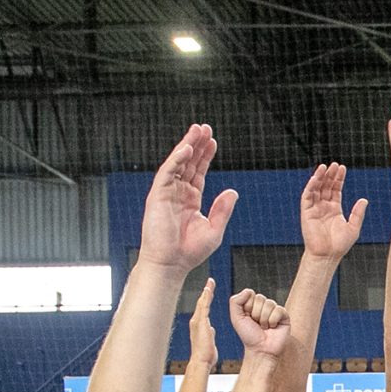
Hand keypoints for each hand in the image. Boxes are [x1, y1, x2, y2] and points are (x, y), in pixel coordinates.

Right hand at [138, 124, 237, 274]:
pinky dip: (176, 159)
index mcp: (190, 200)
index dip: (205, 156)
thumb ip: (223, 209)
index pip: (198, 172)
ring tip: (197, 130)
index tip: (213, 141)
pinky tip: (187, 149)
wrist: (171, 264)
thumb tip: (232, 190)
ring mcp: (167, 193)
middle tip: (205, 127)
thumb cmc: (190, 251)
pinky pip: (167, 173)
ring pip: (177, 163)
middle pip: (188, 163)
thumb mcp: (214, 229)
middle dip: (196, 144)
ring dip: (186, 145)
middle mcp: (178, 193)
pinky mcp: (158, 196)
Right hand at [187, 279, 218, 370]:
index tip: (210, 291)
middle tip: (210, 282)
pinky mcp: (200, 322)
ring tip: (210, 283)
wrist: (201, 360)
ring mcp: (197, 321)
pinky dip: (206, 298)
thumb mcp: (209, 341)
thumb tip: (211, 330)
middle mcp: (196, 321)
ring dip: (206, 292)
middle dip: (206, 292)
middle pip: (201, 303)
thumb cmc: (205, 354)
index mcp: (199, 325)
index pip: (203, 309)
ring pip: (202, 302)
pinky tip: (208, 290)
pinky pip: (204, 306)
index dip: (206, 299)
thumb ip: (209, 334)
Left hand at [228, 288, 290, 360]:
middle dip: (256, 314)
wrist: (261, 350)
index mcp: (252, 305)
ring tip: (265, 328)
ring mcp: (275, 310)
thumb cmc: (248, 336)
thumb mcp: (236, 318)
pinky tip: (273, 328)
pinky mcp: (284, 316)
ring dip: (264, 319)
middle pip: (260, 298)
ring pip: (269, 304)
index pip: (250, 294)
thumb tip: (249, 291)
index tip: (248, 318)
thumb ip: (235, 302)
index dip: (247, 306)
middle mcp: (264, 306)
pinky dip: (273, 321)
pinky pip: (278, 310)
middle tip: (257, 325)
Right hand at [299, 161, 368, 260]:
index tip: (343, 168)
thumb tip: (364, 200)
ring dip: (320, 177)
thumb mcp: (353, 227)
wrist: (327, 255)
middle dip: (330, 175)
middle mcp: (324, 207)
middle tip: (335, 164)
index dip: (339, 179)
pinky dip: (311, 186)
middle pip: (326, 186)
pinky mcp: (306, 212)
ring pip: (316, 188)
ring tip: (325, 166)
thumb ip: (358, 213)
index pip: (335, 189)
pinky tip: (316, 177)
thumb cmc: (340, 245)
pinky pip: (307, 196)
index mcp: (334, 209)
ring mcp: (314, 209)